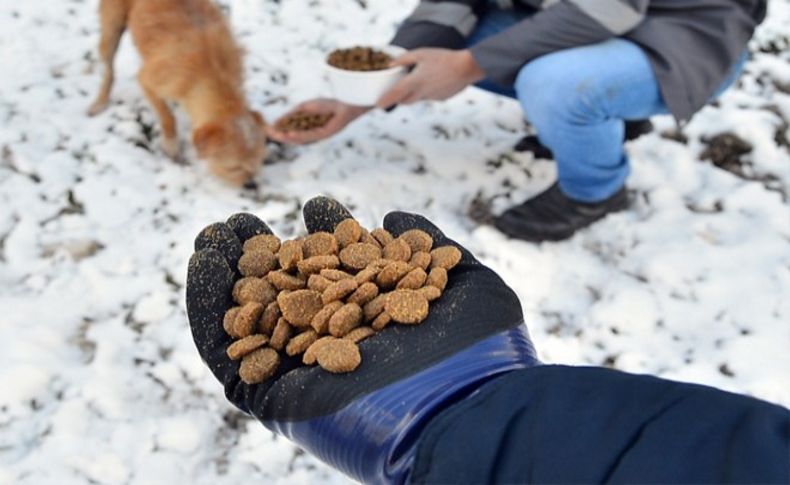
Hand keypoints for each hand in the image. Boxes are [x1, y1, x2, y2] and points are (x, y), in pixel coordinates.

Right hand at [186, 197, 537, 483]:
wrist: (460, 413)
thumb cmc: (477, 354)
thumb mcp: (465, 285)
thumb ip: (430, 246)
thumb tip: (396, 216)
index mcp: (378, 326)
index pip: (344, 276)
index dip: (329, 238)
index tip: (319, 204)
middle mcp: (337, 347)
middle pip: (291, 294)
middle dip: (268, 253)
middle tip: (246, 219)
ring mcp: (301, 371)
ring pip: (253, 318)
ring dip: (230, 273)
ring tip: (214, 232)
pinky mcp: (270, 396)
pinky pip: (226, 352)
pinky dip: (208, 306)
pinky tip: (203, 261)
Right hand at [266, 99, 369, 144]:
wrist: (343, 103)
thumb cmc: (326, 104)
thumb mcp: (304, 107)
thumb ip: (291, 114)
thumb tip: (277, 121)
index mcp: (307, 127)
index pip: (291, 130)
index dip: (280, 130)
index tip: (269, 129)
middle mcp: (311, 133)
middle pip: (294, 137)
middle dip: (282, 136)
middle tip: (271, 135)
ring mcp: (317, 135)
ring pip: (300, 139)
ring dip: (288, 138)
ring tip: (278, 136)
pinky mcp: (324, 135)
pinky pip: (309, 136)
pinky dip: (298, 135)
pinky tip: (290, 134)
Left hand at [376, 48, 484, 108]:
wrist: (466, 67)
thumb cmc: (443, 58)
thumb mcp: (421, 54)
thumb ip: (403, 60)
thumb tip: (390, 64)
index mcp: (414, 81)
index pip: (395, 94)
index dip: (385, 101)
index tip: (377, 105)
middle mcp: (421, 93)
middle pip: (405, 101)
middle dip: (400, 98)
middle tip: (397, 91)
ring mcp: (432, 98)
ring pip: (418, 99)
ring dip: (415, 93)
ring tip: (422, 80)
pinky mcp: (441, 99)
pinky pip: (431, 97)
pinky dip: (429, 91)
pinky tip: (437, 81)